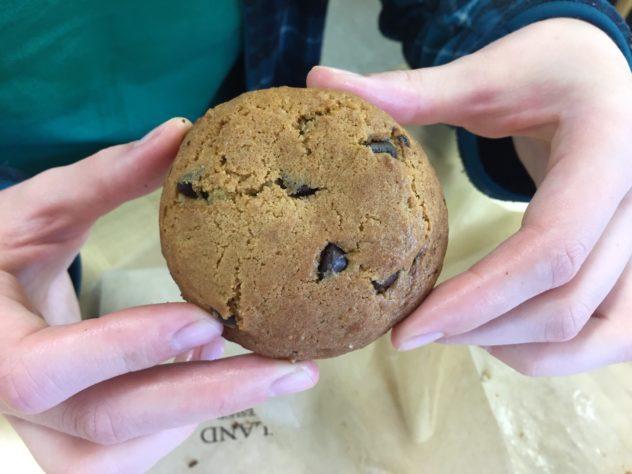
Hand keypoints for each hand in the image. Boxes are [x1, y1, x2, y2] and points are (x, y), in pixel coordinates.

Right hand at [0, 118, 317, 472]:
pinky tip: (214, 372)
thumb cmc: (0, 254)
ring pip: (125, 453)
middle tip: (291, 369)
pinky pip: (132, 454)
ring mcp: (45, 437)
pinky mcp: (74, 445)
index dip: (127, 348)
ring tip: (269, 369)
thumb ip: (104, 177)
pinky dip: (182, 418)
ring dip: (202, 410)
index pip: (44, 370)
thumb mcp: (37, 210)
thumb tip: (180, 131)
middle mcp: (17, 407)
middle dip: (209, 396)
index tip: (208, 321)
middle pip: (109, 421)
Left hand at [308, 18, 631, 375]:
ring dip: (518, 349)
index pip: (550, 250)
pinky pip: (615, 335)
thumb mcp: (488, 72)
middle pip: (566, 304)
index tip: (407, 327)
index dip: (478, 299)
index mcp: (608, 152)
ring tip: (449, 334)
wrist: (602, 81)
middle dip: (481, 331)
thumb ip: (410, 90)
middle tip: (409, 333)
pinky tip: (501, 336)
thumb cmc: (549, 71)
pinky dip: (559, 353)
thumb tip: (319, 79)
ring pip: (597, 335)